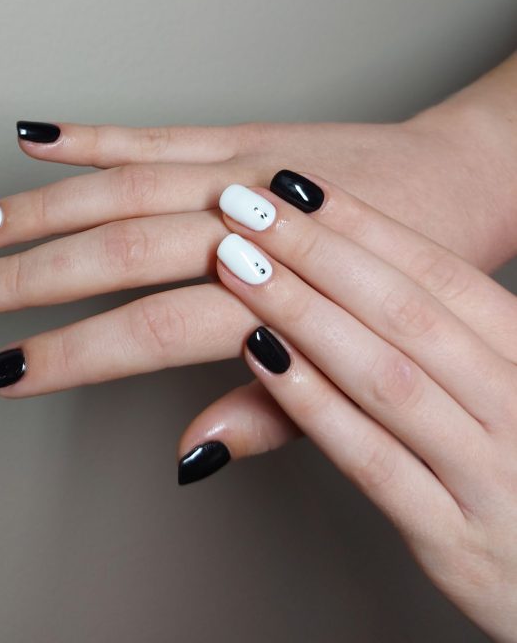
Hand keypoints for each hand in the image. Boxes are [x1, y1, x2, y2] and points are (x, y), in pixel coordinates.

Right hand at [0, 115, 515, 454]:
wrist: (455, 183)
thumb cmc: (415, 285)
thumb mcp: (362, 370)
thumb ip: (276, 411)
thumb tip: (192, 452)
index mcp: (281, 290)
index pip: (151, 327)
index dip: (69, 353)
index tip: (6, 371)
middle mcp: (252, 220)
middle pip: (120, 249)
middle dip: (27, 276)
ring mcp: (243, 168)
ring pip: (123, 186)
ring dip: (40, 208)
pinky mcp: (244, 134)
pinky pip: (156, 131)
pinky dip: (92, 136)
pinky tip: (38, 138)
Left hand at [205, 173, 516, 640]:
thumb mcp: (511, 388)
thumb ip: (457, 338)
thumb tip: (366, 270)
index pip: (438, 272)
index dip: (361, 223)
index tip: (296, 186)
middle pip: (405, 310)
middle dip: (316, 252)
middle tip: (246, 208)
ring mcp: (491, 473)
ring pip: (384, 375)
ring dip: (302, 312)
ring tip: (237, 266)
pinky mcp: (455, 539)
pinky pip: (374, 460)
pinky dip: (314, 405)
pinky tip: (262, 359)